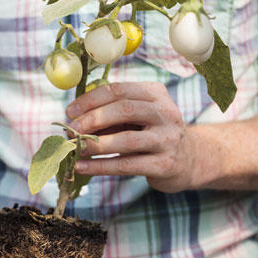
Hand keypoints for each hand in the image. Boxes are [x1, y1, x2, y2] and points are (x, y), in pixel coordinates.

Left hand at [66, 82, 196, 192]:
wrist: (187, 159)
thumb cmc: (151, 133)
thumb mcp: (137, 116)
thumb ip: (111, 114)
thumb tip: (74, 121)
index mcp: (155, 94)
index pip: (119, 90)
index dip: (91, 99)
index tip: (70, 111)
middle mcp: (165, 113)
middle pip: (125, 109)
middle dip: (93, 119)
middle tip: (71, 130)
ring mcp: (167, 139)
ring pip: (127, 139)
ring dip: (95, 144)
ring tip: (75, 149)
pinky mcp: (165, 164)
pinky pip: (127, 165)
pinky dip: (100, 166)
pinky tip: (82, 167)